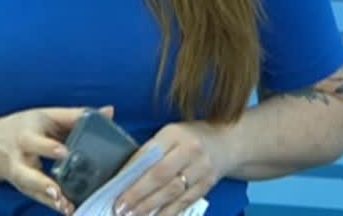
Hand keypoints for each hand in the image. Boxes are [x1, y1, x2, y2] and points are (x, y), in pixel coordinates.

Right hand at [0, 105, 115, 214]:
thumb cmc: (26, 126)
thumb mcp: (47, 116)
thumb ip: (76, 116)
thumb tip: (109, 112)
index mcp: (27, 134)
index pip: (36, 140)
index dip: (49, 147)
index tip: (64, 153)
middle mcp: (19, 156)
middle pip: (26, 172)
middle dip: (41, 182)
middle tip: (57, 191)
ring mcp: (19, 174)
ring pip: (30, 188)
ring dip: (47, 198)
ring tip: (64, 205)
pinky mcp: (22, 187)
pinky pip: (36, 197)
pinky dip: (50, 204)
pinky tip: (67, 209)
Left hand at [113, 121, 231, 215]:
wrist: (227, 143)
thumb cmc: (190, 138)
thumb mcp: (170, 135)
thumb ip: (151, 151)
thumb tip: (125, 176)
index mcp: (175, 134)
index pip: (149, 155)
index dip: (131, 173)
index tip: (115, 187)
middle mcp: (190, 150)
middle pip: (161, 176)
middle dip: (138, 194)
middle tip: (120, 207)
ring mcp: (201, 169)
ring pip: (172, 192)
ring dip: (150, 207)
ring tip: (132, 215)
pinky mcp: (207, 186)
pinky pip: (185, 202)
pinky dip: (168, 213)